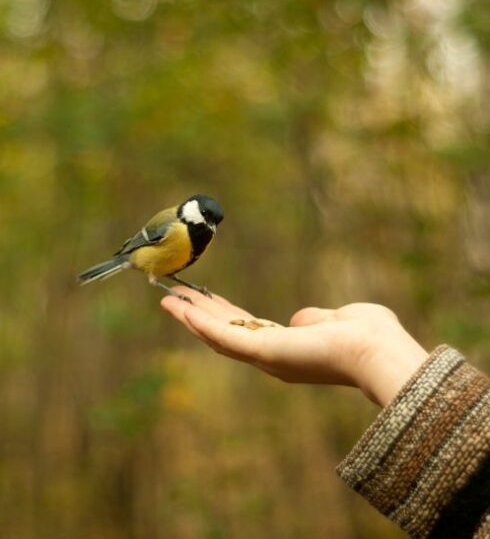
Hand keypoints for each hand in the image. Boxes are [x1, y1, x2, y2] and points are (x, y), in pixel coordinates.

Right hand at [161, 288, 428, 405]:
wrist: (378, 350)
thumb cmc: (368, 335)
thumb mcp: (336, 320)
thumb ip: (315, 319)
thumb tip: (300, 320)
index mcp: (288, 349)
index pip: (247, 330)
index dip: (223, 315)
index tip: (206, 301)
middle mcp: (271, 358)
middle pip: (226, 332)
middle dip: (200, 315)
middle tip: (175, 298)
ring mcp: (264, 357)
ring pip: (217, 335)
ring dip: (191, 317)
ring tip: (168, 299)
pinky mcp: (262, 352)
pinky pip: (223, 335)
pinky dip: (199, 321)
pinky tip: (180, 307)